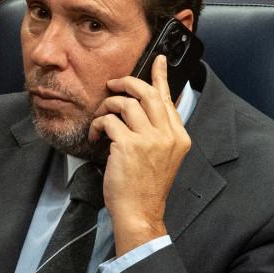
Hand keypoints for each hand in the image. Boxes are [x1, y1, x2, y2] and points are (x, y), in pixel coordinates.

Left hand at [89, 55, 191, 255]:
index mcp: (178, 136)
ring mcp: (149, 139)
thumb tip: (144, 108)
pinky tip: (95, 134)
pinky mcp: (128, 145)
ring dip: (107, 106)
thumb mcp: (163, 157)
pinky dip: (97, 124)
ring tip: (100, 118)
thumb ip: (158, 132)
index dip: (160, 76)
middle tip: (113, 85)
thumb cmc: (146, 187)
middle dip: (126, 83)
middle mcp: (167, 135)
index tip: (156, 60)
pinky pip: (108, 120)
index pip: (169, 98)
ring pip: (125, 103)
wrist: (140, 212)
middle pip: (147, 93)